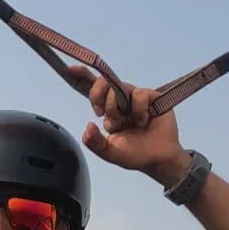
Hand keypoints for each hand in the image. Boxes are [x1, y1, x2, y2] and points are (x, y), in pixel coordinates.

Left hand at [66, 64, 189, 184]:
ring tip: (126, 122)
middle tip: (100, 112)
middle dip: (98, 95)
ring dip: (116, 107)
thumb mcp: (108, 152)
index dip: (84, 76)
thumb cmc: (134, 154)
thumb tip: (88, 126)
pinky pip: (138, 94)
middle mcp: (121, 100)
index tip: (71, 70)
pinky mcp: (152, 97)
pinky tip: (143, 121)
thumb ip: (94, 142)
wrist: (157, 160)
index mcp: (109, 110)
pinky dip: (138, 109)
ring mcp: (136, 97)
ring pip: (119, 87)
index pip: (95, 89)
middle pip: (104, 82)